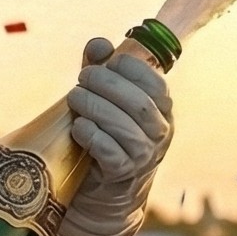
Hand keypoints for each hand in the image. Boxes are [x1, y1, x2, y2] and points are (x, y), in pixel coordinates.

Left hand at [65, 37, 171, 182]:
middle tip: (82, 79)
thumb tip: (99, 45)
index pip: (156, 84)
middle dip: (106, 84)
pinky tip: (79, 127)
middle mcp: (160, 132)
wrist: (106, 190)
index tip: (107, 63)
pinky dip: (92, 135)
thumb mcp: (106, 98)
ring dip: (95, 107)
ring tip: (75, 99)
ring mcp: (144, 156)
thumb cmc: (107, 135)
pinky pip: (110, 152)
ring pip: (124, 127)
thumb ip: (102, 69)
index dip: (131, 68)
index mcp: (162, 110)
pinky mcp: (124, 174)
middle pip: (139, 103)